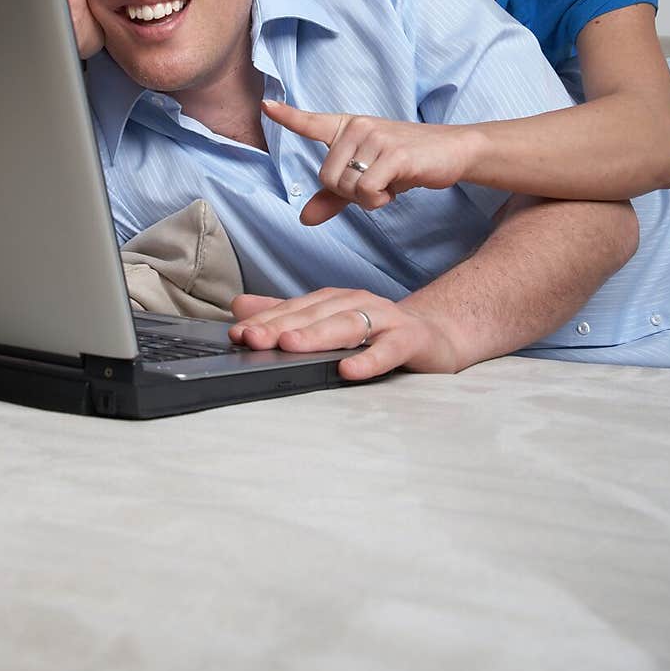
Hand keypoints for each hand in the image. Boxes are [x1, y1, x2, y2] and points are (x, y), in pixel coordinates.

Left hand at [229, 289, 458, 377]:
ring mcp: (384, 318)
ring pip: (347, 325)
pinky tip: (348, 369)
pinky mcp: (409, 339)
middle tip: (252, 339)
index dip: (264, 320)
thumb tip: (239, 307)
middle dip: (281, 326)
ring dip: (317, 335)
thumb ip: (285, 315)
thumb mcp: (327, 323)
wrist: (432, 336)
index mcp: (332, 301)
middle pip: (314, 314)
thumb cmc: (375, 333)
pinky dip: (368, 359)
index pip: (293, 309)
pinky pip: (388, 349)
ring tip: (291, 346)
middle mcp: (355, 303)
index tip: (237, 334)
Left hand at [261, 99, 472, 224]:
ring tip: (390, 182)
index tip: (266, 105)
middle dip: (350, 192)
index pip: (312, 122)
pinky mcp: (393, 154)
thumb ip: (334, 197)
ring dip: (368, 198)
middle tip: (377, 183)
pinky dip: (380, 200)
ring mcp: (375, 138)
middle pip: (327, 177)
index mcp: (348, 128)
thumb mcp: (368, 177)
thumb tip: (304, 218)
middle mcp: (357, 127)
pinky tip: (396, 186)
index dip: (288, 116)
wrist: (452, 151)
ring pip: (347, 187)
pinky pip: (367, 192)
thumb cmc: (406, 162)